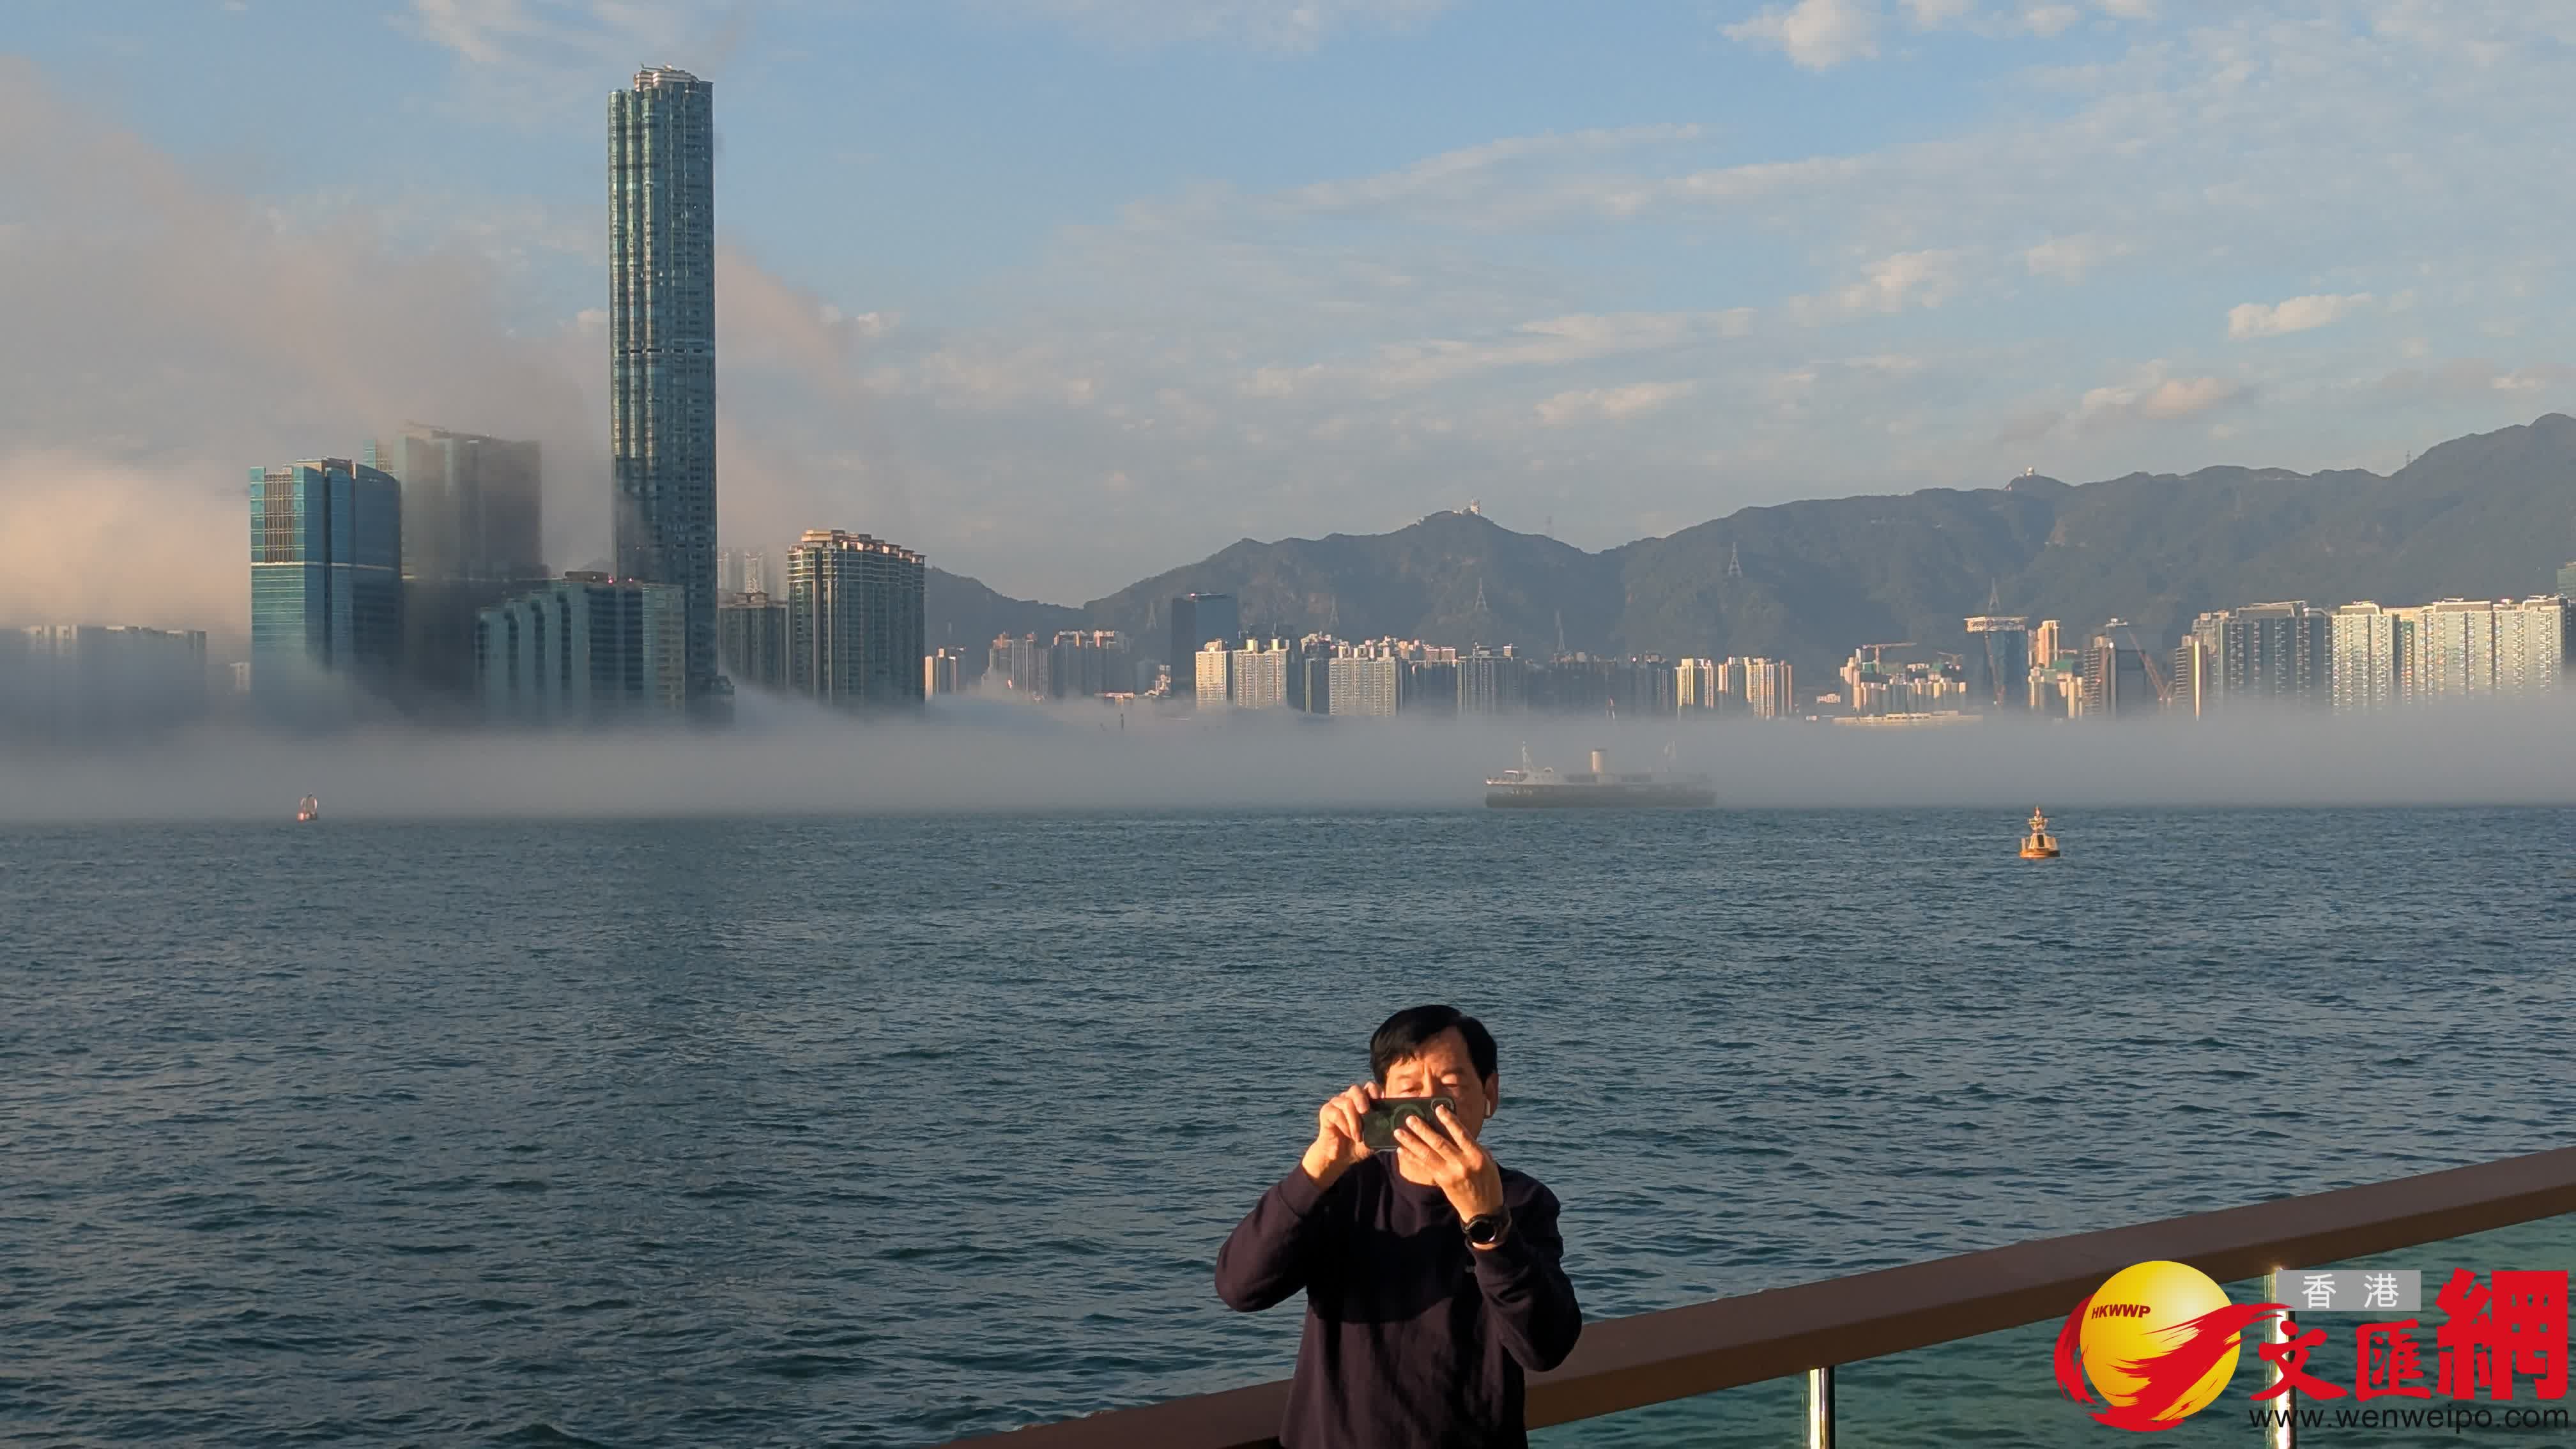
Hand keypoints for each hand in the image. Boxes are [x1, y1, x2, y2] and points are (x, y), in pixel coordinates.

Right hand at [1300, 1082, 1377, 1187]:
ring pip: (1346, 1102)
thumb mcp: (1376, 1137)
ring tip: (1358, 1136)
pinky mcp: (1326, 1111)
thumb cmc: (1358, 1145)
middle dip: (1362, 1098)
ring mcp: (1337, 1103)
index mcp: (1363, 1101)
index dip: (1375, 1091)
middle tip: (1365, 1111)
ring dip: (1354, 1120)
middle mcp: (1349, 1099)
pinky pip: (1335, 1113)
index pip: (1370, 1087)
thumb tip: (1402, 1123)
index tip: (1381, 1099)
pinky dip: (1344, 1124)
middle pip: (1355, 1089)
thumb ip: (1386, 1128)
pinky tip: (1348, 1134)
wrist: (1340, 1157)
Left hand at [1397, 1104, 1505, 1227]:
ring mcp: (1450, 1174)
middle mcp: (1462, 1163)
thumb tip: (1455, 1130)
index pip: (1461, 1134)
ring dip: (1411, 1142)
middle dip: (1423, 1129)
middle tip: (1409, 1118)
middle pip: (1439, 1143)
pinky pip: (1425, 1167)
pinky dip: (1412, 1158)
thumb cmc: (1488, 1181)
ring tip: (1398, 1132)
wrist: (1484, 1211)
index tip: (1438, 1108)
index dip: (1449, 1120)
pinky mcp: (1442, 1182)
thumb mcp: (1487, 1161)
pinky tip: (1402, 1150)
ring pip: (1428, 1155)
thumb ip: (1472, 1146)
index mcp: (1476, 1155)